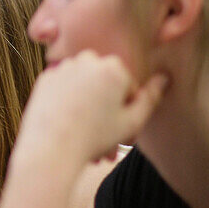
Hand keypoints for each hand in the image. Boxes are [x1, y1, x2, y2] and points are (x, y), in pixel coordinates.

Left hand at [18, 50, 168, 163]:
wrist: (52, 147)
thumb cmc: (95, 137)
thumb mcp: (132, 122)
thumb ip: (151, 98)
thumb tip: (163, 78)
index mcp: (113, 67)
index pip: (127, 85)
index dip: (125, 107)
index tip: (117, 123)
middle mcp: (87, 60)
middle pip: (104, 81)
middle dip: (105, 100)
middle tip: (101, 128)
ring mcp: (63, 67)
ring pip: (83, 83)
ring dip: (86, 100)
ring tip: (83, 127)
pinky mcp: (45, 77)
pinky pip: (63, 88)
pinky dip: (66, 100)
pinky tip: (66, 120)